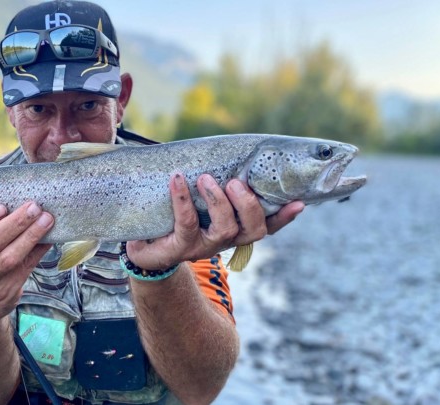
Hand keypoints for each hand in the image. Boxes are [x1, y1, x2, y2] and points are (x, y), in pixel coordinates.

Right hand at [0, 201, 53, 322]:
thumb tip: (20, 202)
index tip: (1, 206)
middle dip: (15, 223)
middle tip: (34, 207)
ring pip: (9, 257)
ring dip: (30, 236)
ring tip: (46, 220)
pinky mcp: (4, 291)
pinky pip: (24, 268)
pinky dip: (38, 251)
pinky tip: (49, 238)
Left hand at [125, 174, 303, 270]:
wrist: (141, 245)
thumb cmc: (176, 213)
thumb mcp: (199, 196)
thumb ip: (217, 177)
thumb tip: (230, 146)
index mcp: (236, 227)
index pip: (268, 224)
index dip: (284, 216)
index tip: (299, 202)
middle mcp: (225, 240)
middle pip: (253, 230)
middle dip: (249, 204)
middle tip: (235, 182)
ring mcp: (203, 247)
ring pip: (225, 230)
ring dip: (219, 201)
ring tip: (206, 179)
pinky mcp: (179, 248)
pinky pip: (186, 224)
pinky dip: (183, 199)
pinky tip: (177, 180)